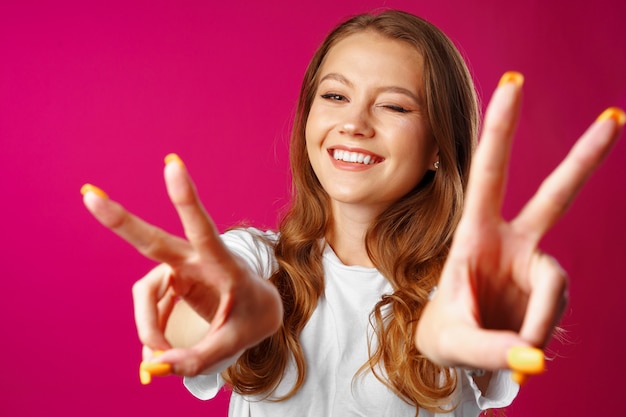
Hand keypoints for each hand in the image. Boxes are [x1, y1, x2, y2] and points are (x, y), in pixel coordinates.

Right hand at [82, 154, 282, 375]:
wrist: (260, 310)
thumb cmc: (253, 317)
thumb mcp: (237, 340)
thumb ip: (200, 356)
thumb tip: (157, 364)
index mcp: (223, 263)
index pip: (203, 230)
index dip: (186, 201)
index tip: (173, 166)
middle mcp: (197, 259)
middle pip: (154, 243)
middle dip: (121, 221)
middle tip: (88, 195)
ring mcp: (181, 269)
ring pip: (146, 294)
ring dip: (148, 327)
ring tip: (158, 357)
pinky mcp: (172, 281)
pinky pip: (150, 308)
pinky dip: (151, 331)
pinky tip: (158, 350)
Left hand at [415, 72, 623, 380]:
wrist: (451, 349)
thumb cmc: (444, 333)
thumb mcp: (453, 341)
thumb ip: (490, 349)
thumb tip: (532, 357)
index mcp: (473, 234)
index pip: (490, 173)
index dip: (503, 129)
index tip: (514, 81)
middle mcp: (509, 242)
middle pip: (555, 197)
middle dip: (584, 159)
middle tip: (615, 116)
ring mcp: (532, 266)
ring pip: (557, 283)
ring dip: (540, 319)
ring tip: (517, 349)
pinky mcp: (546, 291)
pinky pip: (556, 310)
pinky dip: (542, 331)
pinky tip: (523, 345)